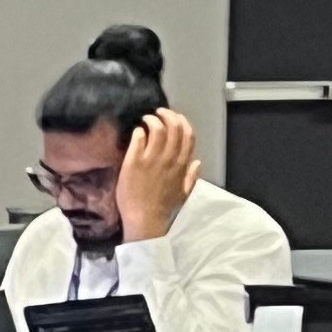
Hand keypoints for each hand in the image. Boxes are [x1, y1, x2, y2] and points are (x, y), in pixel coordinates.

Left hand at [118, 107, 199, 245]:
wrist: (145, 219)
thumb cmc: (163, 207)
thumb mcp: (184, 192)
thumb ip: (191, 176)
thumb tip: (197, 162)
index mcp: (183, 165)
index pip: (188, 135)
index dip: (182, 122)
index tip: (175, 118)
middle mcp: (169, 159)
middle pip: (174, 128)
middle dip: (168, 115)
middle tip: (159, 112)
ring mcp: (152, 160)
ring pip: (158, 130)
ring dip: (153, 120)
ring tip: (146, 119)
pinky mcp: (134, 163)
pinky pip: (139, 140)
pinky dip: (139, 132)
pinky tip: (136, 131)